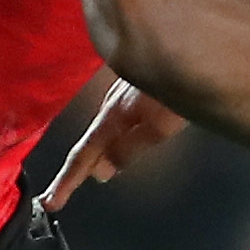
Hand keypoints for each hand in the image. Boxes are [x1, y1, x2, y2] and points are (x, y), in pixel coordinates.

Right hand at [39, 80, 189, 212]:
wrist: (198, 47)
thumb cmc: (184, 83)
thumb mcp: (159, 127)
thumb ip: (129, 148)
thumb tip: (104, 169)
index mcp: (114, 115)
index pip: (83, 156)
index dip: (67, 181)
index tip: (51, 201)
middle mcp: (113, 102)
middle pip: (90, 142)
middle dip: (79, 169)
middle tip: (62, 192)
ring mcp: (123, 91)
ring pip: (104, 128)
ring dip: (98, 151)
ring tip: (93, 171)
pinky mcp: (135, 84)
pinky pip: (117, 116)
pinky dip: (113, 134)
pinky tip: (121, 137)